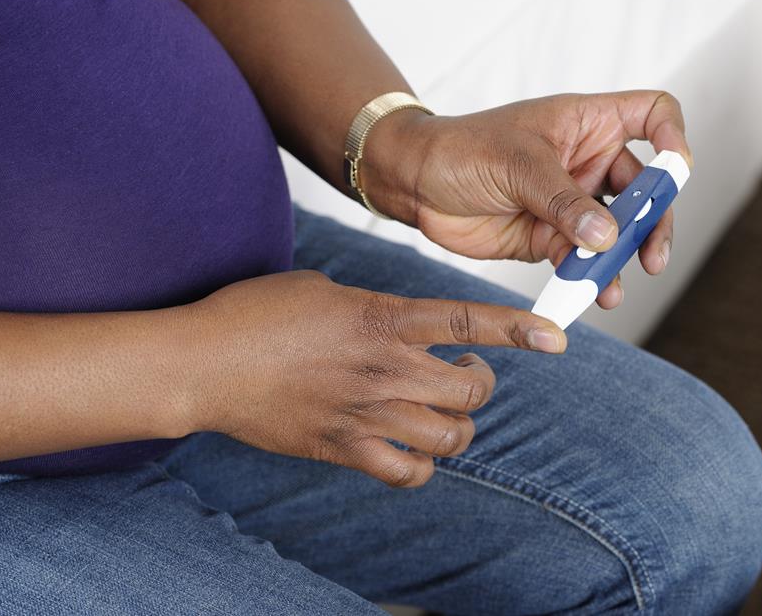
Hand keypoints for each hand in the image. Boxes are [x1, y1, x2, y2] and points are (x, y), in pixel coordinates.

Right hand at [175, 270, 564, 486]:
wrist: (204, 363)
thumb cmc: (254, 315)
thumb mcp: (322, 289)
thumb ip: (369, 306)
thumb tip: (389, 321)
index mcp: (382, 318)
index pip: (468, 322)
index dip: (519, 331)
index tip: (556, 338)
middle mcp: (384, 367)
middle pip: (472, 391)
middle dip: (481, 385)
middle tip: (465, 377)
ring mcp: (366, 413)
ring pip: (450, 436)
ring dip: (458, 427)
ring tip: (442, 416)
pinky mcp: (344, 448)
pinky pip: (407, 473)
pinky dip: (421, 466)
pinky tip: (411, 450)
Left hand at [362, 91, 691, 308]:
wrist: (415, 184)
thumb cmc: (462, 150)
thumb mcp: (517, 164)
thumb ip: (563, 201)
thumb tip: (607, 236)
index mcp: (587, 123)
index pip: (653, 114)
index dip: (674, 137)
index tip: (677, 169)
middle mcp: (588, 161)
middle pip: (646, 188)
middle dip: (653, 223)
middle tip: (651, 256)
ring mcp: (573, 202)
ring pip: (618, 231)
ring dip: (623, 259)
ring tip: (615, 286)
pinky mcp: (553, 238)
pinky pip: (584, 260)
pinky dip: (591, 278)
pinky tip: (590, 294)